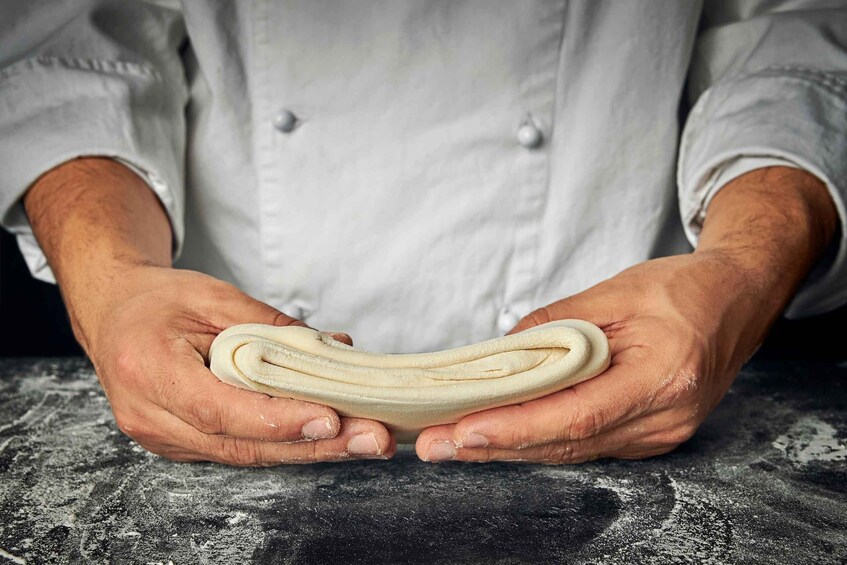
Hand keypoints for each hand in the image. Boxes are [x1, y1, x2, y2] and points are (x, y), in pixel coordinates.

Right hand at [24, 157, 394, 464]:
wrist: (113, 312)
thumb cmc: (158, 299)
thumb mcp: (214, 296)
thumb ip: (270, 326)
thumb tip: (334, 350)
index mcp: (149, 369)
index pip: (221, 409)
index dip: (279, 419)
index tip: (331, 418)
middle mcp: (150, 416)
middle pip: (242, 444)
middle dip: (313, 445)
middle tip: (370, 440)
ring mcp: (161, 437)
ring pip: (245, 455)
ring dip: (309, 451)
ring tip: (362, 442)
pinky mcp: (179, 443)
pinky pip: (238, 450)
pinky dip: (285, 444)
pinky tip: (328, 438)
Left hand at [416, 167, 836, 462]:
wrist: (736, 300)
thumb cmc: (682, 289)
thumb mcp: (615, 290)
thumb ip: (557, 322)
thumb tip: (503, 350)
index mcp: (661, 378)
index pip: (575, 416)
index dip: (515, 428)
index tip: (464, 430)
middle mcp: (663, 419)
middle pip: (566, 444)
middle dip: (495, 446)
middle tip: (436, 445)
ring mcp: (660, 434)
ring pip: (572, 450)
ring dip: (511, 448)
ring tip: (455, 443)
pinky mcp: (650, 434)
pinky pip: (586, 443)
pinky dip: (540, 440)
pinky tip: (502, 435)